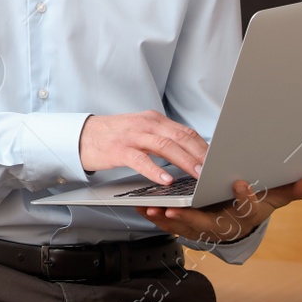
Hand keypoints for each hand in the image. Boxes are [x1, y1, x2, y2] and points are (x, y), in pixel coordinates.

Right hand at [79, 110, 207, 183]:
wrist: (83, 136)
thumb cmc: (115, 137)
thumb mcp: (142, 132)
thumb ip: (163, 138)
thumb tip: (190, 153)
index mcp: (154, 120)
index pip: (185, 132)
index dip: (204, 146)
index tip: (219, 160)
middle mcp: (146, 124)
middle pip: (180, 137)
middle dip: (200, 154)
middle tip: (214, 170)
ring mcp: (132, 136)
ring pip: (164, 146)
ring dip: (184, 161)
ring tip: (198, 175)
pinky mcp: (119, 149)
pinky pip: (140, 159)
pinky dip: (155, 170)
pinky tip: (165, 180)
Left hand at [137, 177, 301, 245]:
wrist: (237, 222)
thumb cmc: (254, 204)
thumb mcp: (273, 196)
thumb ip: (291, 188)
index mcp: (245, 216)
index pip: (248, 207)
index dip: (244, 196)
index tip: (239, 182)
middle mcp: (224, 226)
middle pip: (208, 224)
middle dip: (191, 217)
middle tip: (176, 208)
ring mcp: (203, 228)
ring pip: (184, 227)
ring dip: (168, 219)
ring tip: (153, 208)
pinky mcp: (186, 226)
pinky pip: (170, 225)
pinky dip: (157, 217)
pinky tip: (143, 207)